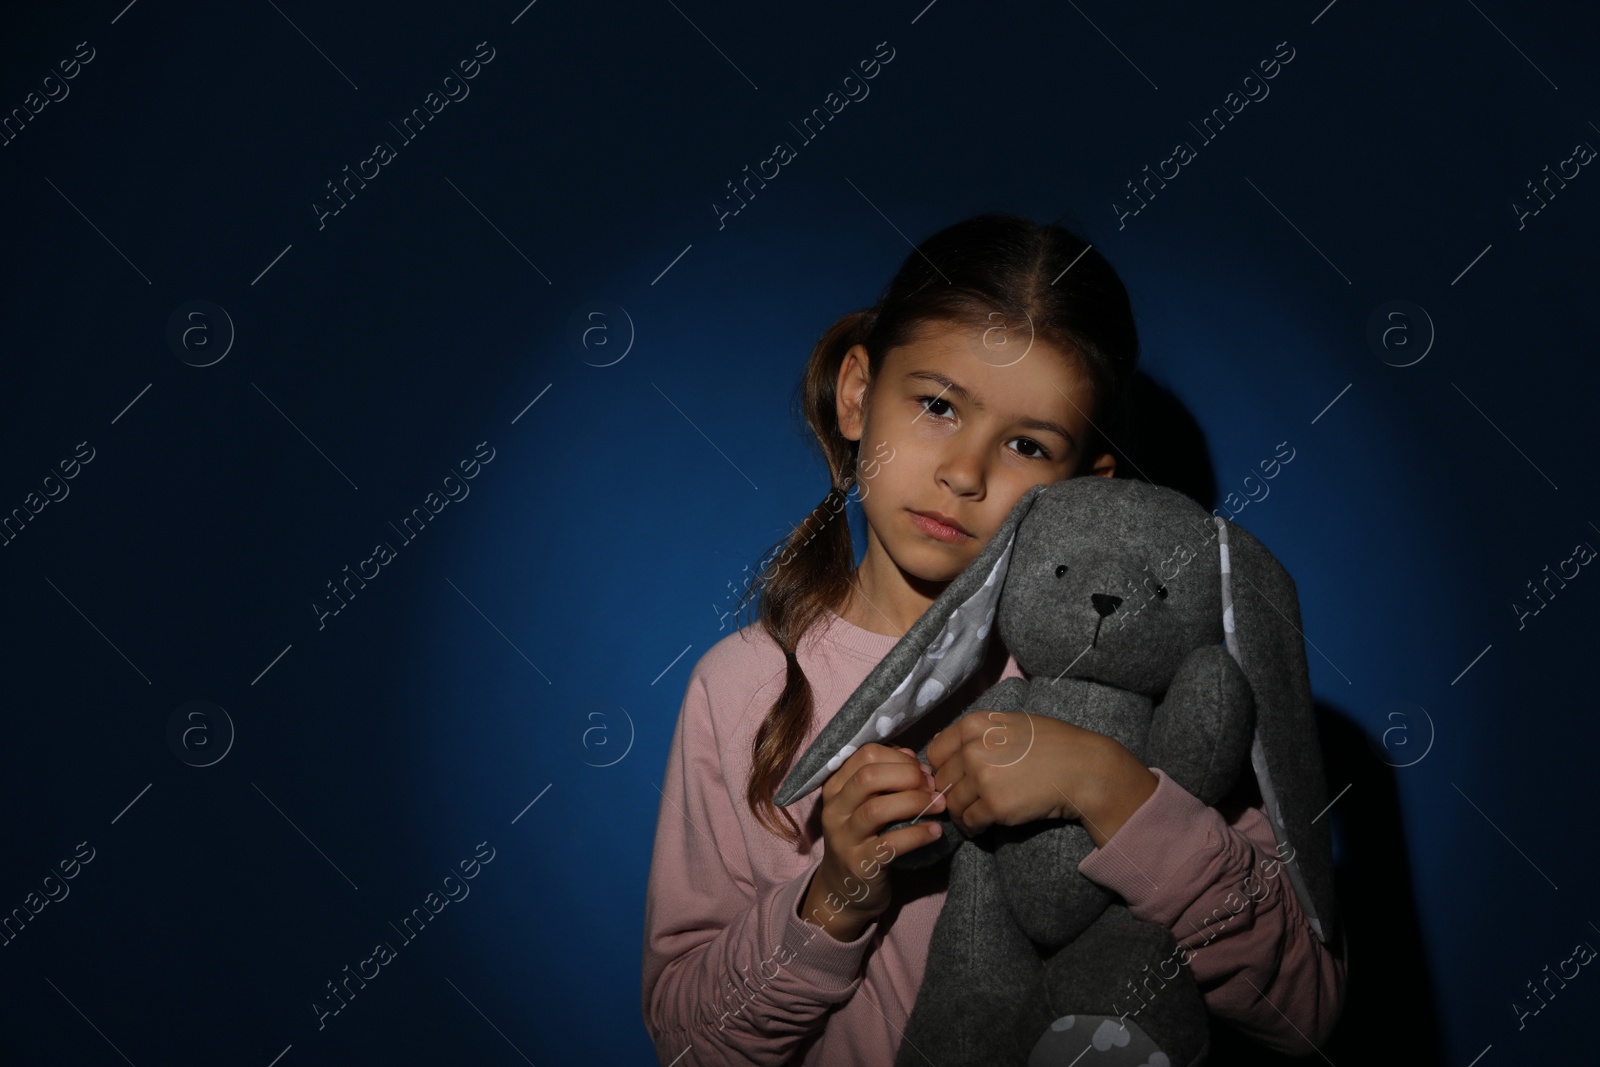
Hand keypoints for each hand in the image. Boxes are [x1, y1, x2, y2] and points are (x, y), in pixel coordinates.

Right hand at [799, 743, 946, 941]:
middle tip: (932, 786)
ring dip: (915, 802)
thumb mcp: (865, 804)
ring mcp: (844, 838)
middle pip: (868, 777)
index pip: (864, 754)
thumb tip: (910, 756)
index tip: (921, 770)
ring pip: (877, 809)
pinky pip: (890, 844)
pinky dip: (917, 834)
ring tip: (939, 805)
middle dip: (907, 776)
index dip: (898, 757)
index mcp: (835, 787)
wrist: (844, 890)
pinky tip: (935, 831)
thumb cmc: (862, 838)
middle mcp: (834, 809)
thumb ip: (884, 777)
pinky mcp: (860, 864)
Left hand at [924, 711, 1157, 846]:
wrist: (1083, 769)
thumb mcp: (1011, 724)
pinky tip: (982, 828)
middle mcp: (973, 749)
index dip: (942, 768)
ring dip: (961, 814)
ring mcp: (982, 778)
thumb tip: (949, 748)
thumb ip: (979, 734)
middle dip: (951, 793)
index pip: (935, 752)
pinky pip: (969, 822)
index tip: (954, 779)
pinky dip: (973, 828)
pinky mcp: (994, 806)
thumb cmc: (1053, 745)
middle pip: (942, 780)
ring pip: (953, 804)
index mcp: (975, 725)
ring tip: (974, 818)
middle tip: (965, 803)